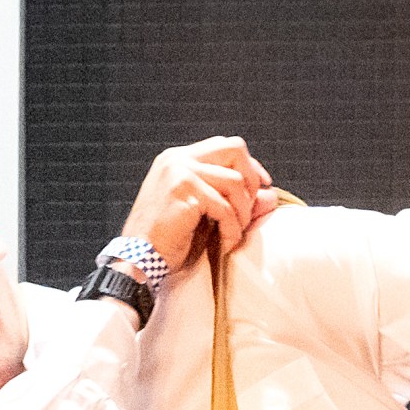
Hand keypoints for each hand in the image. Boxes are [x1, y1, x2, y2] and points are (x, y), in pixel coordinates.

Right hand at [122, 137, 282, 267]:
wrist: (137, 262)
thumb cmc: (168, 243)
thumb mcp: (206, 218)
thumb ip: (237, 203)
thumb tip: (272, 195)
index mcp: (177, 160)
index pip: (225, 147)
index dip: (248, 167)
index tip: (261, 189)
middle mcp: (177, 159)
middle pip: (234, 148)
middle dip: (251, 179)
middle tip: (249, 210)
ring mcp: (179, 171)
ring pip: (235, 181)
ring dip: (242, 212)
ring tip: (233, 233)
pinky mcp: (183, 190)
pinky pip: (225, 206)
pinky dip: (231, 228)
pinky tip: (224, 243)